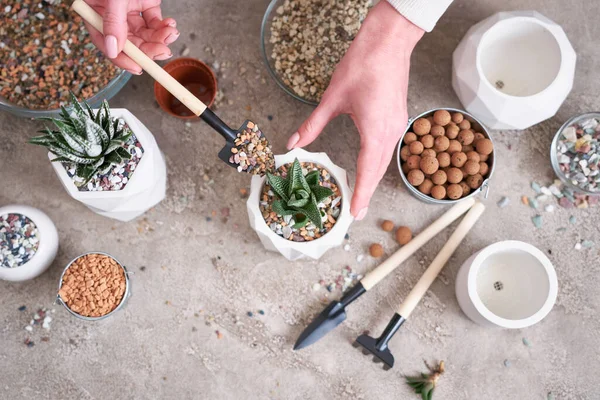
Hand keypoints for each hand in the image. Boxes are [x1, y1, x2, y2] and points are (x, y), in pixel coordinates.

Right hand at [83, 0, 178, 73]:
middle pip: (130, 42)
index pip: (106, 43)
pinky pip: (155, 23)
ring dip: (160, 39)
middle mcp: (112, 14)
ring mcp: (129, 10)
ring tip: (171, 33)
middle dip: (148, 49)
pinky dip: (164, 27)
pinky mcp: (146, 4)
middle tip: (163, 51)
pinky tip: (171, 25)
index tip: (138, 68)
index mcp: (96, 12)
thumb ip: (113, 22)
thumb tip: (114, 50)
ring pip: (145, 35)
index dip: (122, 58)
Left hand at [286, 1, 423, 219]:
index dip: (361, 194)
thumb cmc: (362, 66)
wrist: (388, 43)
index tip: (355, 212)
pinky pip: (389, 147)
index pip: (367, 171)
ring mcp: (398, 125)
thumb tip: (292, 143)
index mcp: (374, 130)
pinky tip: (370, 166)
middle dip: (367, 192)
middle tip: (357, 212)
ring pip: (385, 160)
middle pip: (378, 170)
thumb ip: (312, 125)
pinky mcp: (398, 118)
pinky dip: (378, 162)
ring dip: (373, 178)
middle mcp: (390, 132)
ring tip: (361, 195)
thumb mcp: (332, 99)